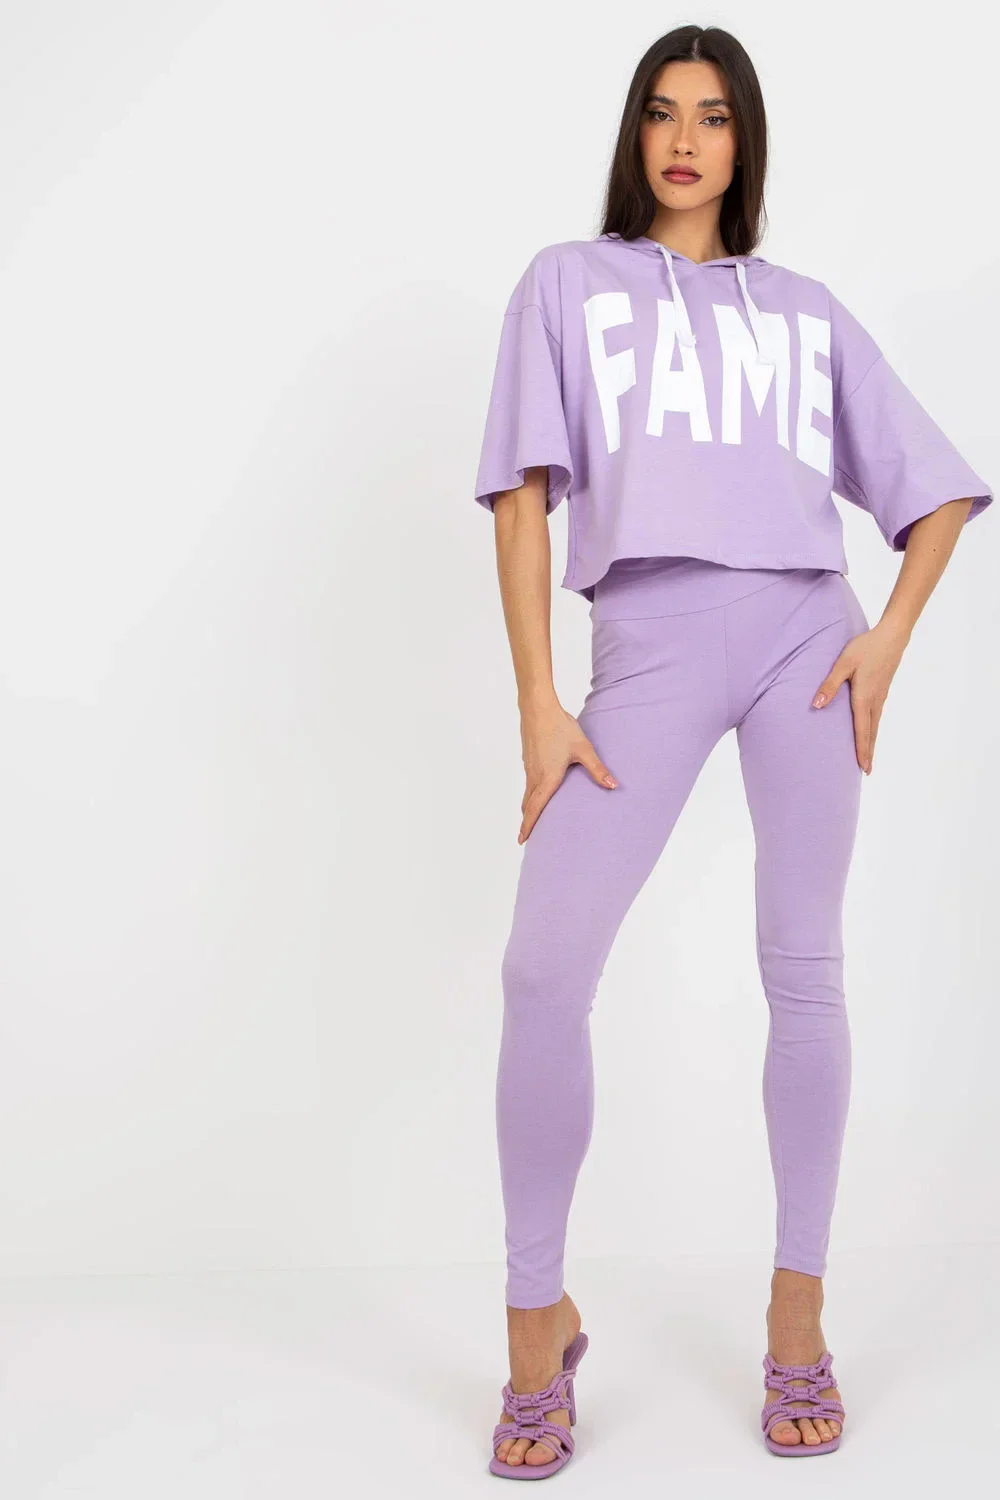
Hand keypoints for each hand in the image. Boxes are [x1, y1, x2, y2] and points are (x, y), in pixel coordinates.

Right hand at [517, 700, 616, 841]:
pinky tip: (538, 791)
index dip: (528, 826)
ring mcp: (529, 766)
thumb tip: (613, 786)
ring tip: (531, 819)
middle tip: (526, 837)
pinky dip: (529, 794)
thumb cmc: (560, 727)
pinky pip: (528, 782)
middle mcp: (535, 775)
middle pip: (527, 805)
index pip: (535, 808)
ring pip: (527, 793)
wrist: (538, 707)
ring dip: (528, 808)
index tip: (522, 840)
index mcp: (547, 778)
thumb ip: (597, 769)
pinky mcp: (529, 758)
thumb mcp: (583, 749)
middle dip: (527, 822)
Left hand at [810, 620, 908, 773]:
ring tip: (868, 757)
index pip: (862, 730)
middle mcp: (875, 701)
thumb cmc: (865, 647)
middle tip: (867, 771)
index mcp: (864, 697)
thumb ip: (830, 684)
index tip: (863, 768)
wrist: (892, 636)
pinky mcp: (882, 690)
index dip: (862, 750)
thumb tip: (817, 705)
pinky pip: (877, 716)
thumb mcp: (843, 663)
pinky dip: (873, 729)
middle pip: (871, 733)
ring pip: (875, 725)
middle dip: (869, 752)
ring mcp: (881, 696)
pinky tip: (870, 730)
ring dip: (871, 742)